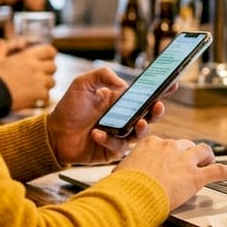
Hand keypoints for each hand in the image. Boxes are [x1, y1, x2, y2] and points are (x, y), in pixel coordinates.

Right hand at [0, 38, 57, 111]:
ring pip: (52, 82)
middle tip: (39, 77)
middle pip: (53, 67)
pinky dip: (40, 98)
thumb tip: (1, 41)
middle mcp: (36, 67)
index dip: (50, 55)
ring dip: (45, 85)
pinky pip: (46, 95)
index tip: (45, 60)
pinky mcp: (39, 94)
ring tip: (33, 89)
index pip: (50, 51)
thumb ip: (2, 50)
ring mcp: (39, 81)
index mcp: (28, 56)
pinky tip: (30, 98)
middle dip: (48, 72)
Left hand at [46, 66, 165, 164]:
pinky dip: (109, 139)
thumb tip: (123, 84)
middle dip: (156, 111)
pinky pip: (118, 146)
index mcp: (121, 100)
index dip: (161, 90)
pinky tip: (97, 133)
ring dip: (142, 128)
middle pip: (149, 115)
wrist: (53, 134)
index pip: (145, 94)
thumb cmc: (69, 108)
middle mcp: (124, 117)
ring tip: (138, 123)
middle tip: (158, 106)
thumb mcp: (82, 83)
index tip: (173, 84)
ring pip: (140, 134)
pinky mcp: (112, 150)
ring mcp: (120, 134)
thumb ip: (102, 75)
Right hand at [115, 137, 226, 209]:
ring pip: (203, 151)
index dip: (169, 152)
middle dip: (189, 154)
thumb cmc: (123, 187)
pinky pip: (218, 171)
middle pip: (185, 145)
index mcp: (151, 144)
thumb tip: (122, 177)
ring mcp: (184, 161)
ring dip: (207, 157)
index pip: (165, 143)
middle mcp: (170, 147)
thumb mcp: (121, 171)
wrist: (132, 195)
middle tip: (189, 164)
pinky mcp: (196, 176)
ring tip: (208, 164)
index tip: (169, 158)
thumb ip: (128, 169)